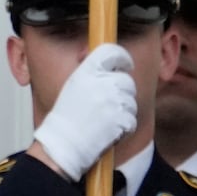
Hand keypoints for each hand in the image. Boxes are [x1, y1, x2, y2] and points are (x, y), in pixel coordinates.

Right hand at [32, 43, 135, 180]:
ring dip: (121, 109)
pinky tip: (106, 129)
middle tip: (103, 103)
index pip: (113, 52)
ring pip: (131, 99)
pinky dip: (123, 126)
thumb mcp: (73, 85)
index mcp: (87, 71)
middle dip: (120, 91)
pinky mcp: (124, 118)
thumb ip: (92, 70)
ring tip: (101, 118)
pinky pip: (132, 118)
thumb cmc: (66, 117)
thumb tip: (107, 58)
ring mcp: (114, 100)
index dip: (122, 58)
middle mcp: (102, 82)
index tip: (124, 64)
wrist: (64, 143)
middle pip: (126, 79)